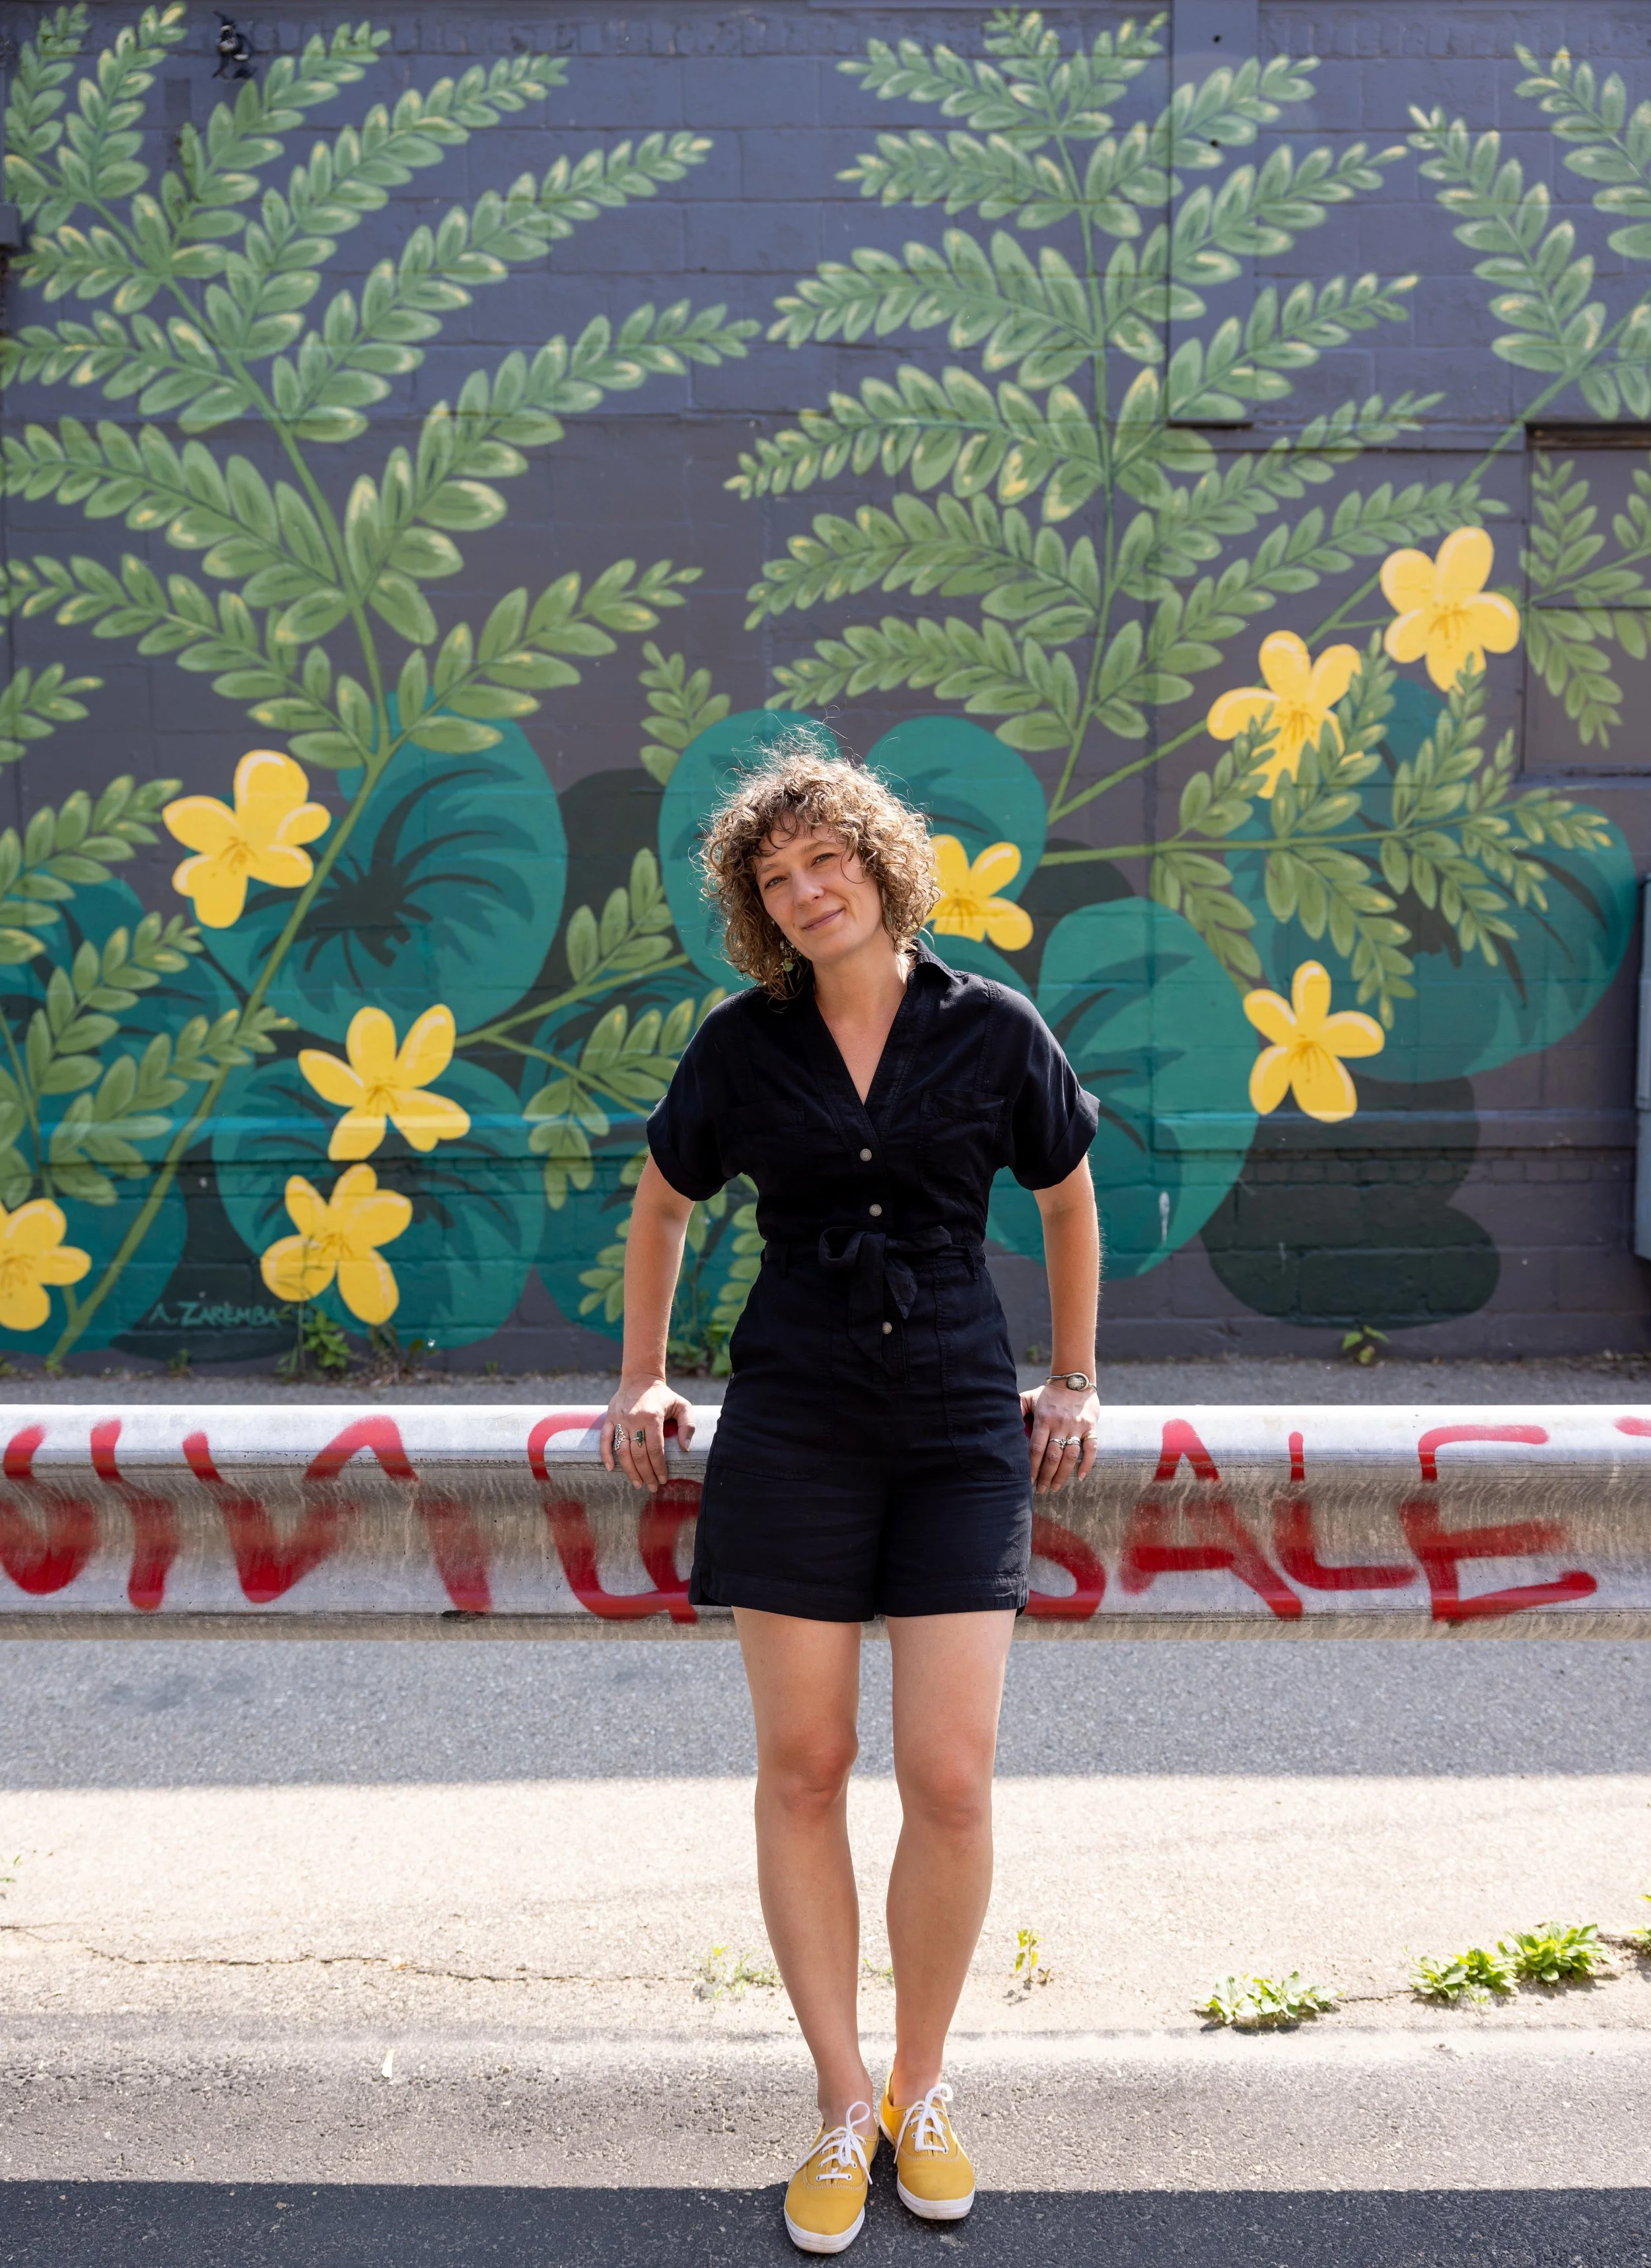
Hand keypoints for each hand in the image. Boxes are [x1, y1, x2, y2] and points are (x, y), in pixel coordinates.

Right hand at [601, 1374, 695, 1489]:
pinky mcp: (609, 1418)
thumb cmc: (663, 1396)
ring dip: (629, 1470)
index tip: (663, 1479)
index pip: (655, 1450)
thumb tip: (685, 1448)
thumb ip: (688, 1425)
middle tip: (652, 1487)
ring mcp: (620, 1419)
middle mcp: (634, 1419)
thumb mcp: (682, 1405)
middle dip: (646, 1474)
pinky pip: (605, 1439)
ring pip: (622, 1451)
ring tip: (637, 1483)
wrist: (640, 1378)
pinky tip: (611, 1469)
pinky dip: (606, 1455)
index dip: (659, 1467)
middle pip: (639, 1454)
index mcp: (653, 1417)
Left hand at [1020, 1380, 1099, 1494]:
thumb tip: (1005, 1425)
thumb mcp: (1029, 1397)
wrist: (1075, 1380)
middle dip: (1045, 1476)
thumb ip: (1017, 1410)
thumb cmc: (1049, 1392)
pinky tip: (1080, 1476)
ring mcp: (1076, 1427)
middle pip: (1052, 1456)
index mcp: (1043, 1419)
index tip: (1027, 1481)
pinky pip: (1091, 1448)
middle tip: (1040, 1490)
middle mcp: (1060, 1424)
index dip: (1031, 1467)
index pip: (1036, 1448)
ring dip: (1062, 1474)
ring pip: (1070, 1456)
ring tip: (1055, 1487)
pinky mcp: (1090, 1427)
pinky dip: (1087, 1463)